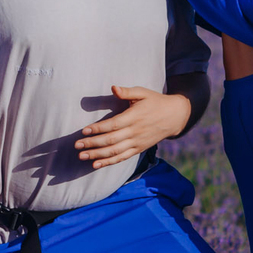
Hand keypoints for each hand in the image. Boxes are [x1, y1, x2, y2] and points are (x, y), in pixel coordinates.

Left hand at [76, 84, 190, 168]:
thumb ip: (127, 91)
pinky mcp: (139, 149)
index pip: (113, 125)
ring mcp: (137, 142)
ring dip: (97, 155)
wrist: (175, 116)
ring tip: (82, 156)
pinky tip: (96, 165)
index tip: (84, 131)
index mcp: (134, 117)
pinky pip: (122, 158)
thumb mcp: (143, 92)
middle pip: (111, 140)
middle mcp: (135, 132)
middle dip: (92, 144)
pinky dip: (109, 162)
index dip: (98, 129)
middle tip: (77, 145)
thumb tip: (114, 88)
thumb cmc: (155, 101)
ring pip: (114, 151)